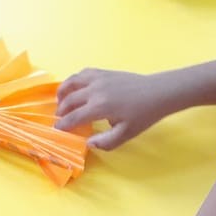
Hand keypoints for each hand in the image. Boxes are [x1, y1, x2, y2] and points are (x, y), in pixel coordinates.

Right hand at [55, 69, 176, 148]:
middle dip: (61, 110)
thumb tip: (88, 143)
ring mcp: (98, 78)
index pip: (74, 116)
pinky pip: (83, 73)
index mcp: (99, 107)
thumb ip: (106, 142)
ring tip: (61, 100)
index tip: (57, 130)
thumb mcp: (127, 134)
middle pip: (69, 99)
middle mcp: (94, 91)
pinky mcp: (104, 72)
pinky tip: (76, 87)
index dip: (63, 124)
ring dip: (63, 91)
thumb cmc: (144, 114)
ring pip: (72, 82)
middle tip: (59, 118)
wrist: (158, 92)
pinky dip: (74, 80)